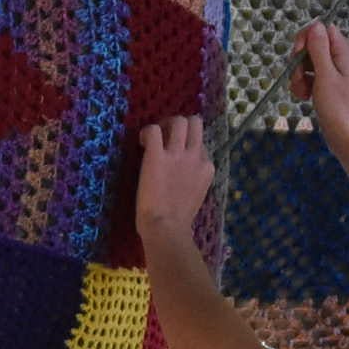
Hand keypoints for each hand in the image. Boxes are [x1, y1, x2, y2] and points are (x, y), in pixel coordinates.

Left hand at [133, 115, 214, 256]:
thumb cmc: (179, 220)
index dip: (187, 147)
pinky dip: (146, 132)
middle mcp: (195, 157)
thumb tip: (184, 175)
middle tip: (166, 135)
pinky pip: (153, 130)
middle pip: (195, 123)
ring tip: (154, 137)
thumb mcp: (197, 195)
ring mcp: (177, 154)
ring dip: (165, 124)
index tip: (176, 156)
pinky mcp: (157, 155)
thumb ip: (195, 180)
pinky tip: (141, 143)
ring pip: (179, 120)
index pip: (201, 145)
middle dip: (181, 124)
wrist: (166, 228)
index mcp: (206, 168)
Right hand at [288, 24, 348, 149]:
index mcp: (343, 50)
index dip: (304, 40)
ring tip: (302, 93)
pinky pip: (309, 77)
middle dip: (298, 62)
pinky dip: (303, 85)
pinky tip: (303, 97)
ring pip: (307, 62)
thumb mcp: (326, 76)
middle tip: (299, 80)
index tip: (298, 57)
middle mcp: (339, 58)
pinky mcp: (326, 86)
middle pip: (310, 46)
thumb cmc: (339, 109)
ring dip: (298, 76)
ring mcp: (332, 72)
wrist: (348, 139)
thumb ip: (320, 49)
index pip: (319, 29)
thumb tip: (316, 24)